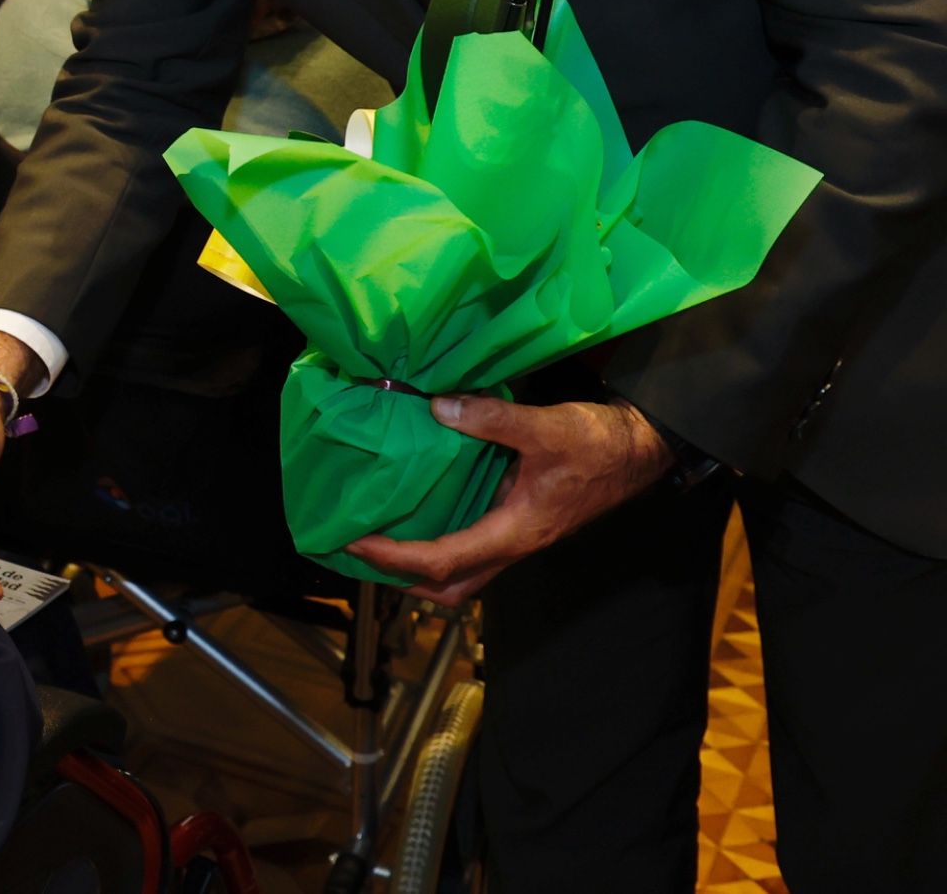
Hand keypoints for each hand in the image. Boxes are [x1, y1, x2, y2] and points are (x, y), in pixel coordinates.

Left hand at [345, 395, 677, 605]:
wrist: (639, 448)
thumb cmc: (599, 444)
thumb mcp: (546, 427)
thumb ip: (491, 418)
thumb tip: (438, 409)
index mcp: (516, 532)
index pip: (444, 560)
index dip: (395, 558)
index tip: (355, 545)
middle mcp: (513, 543)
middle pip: (452, 585)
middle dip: (403, 579)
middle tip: (359, 553)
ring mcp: (517, 534)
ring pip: (463, 568)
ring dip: (421, 563)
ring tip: (378, 537)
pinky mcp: (519, 517)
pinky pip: (472, 540)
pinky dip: (441, 535)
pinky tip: (417, 508)